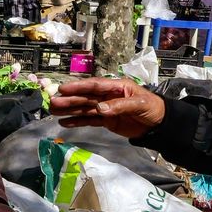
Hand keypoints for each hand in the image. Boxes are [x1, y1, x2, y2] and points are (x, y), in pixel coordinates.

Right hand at [49, 77, 165, 137]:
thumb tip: (100, 109)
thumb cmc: (152, 108)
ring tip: (53, 111)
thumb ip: (119, 106)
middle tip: (52, 102)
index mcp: (116, 87)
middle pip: (85, 97)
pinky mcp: (106, 121)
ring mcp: (106, 108)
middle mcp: (108, 96)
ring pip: (84, 108)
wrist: (158, 124)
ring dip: (69, 110)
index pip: (94, 86)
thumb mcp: (139, 105)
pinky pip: (89, 120)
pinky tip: (64, 123)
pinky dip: (77, 121)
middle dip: (69, 100)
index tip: (63, 89)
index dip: (79, 87)